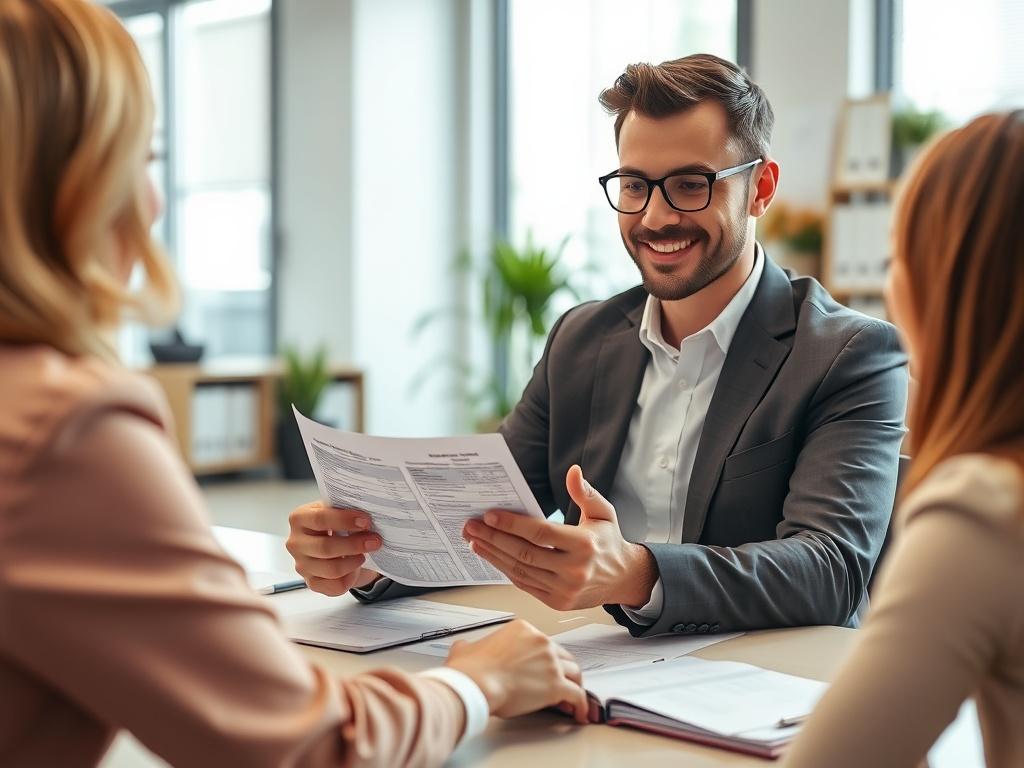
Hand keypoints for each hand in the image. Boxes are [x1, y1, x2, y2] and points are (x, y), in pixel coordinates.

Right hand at [286, 501, 381, 595]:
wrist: (335, 545)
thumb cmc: (336, 524)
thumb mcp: (338, 511)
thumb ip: (346, 509)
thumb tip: (367, 516)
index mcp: (299, 519)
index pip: (320, 519)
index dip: (344, 520)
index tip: (365, 521)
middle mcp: (296, 543)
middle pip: (325, 547)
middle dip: (354, 544)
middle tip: (375, 541)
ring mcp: (302, 565)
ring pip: (332, 569)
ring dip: (354, 562)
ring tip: (365, 554)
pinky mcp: (312, 582)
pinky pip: (334, 586)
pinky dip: (349, 579)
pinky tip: (355, 569)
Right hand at [445, 619, 588, 722]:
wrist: (476, 682)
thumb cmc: (472, 669)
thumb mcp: (465, 648)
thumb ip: (469, 646)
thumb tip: (463, 649)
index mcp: (523, 630)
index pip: (544, 643)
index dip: (546, 659)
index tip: (545, 670)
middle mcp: (541, 642)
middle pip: (563, 656)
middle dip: (564, 670)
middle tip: (562, 683)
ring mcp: (551, 663)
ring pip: (575, 673)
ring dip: (575, 685)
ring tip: (572, 699)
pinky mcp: (556, 685)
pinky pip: (577, 695)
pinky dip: (581, 705)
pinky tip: (579, 714)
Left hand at [462, 465, 656, 610]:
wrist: (622, 579)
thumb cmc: (608, 541)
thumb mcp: (603, 512)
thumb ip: (585, 493)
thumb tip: (573, 471)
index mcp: (584, 545)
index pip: (541, 534)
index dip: (512, 525)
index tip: (489, 515)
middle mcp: (574, 570)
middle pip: (524, 553)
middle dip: (494, 538)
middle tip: (471, 526)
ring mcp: (564, 590)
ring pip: (520, 570)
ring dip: (493, 555)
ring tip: (474, 540)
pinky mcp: (557, 602)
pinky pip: (524, 584)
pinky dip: (505, 569)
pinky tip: (492, 556)